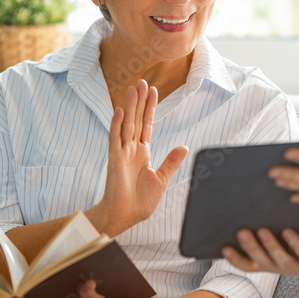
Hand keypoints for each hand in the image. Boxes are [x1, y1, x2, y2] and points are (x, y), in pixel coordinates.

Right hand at [94, 80, 187, 236]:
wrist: (126, 216)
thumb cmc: (141, 201)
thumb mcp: (161, 179)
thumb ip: (170, 161)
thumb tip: (184, 146)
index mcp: (142, 153)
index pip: (147, 125)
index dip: (150, 108)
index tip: (153, 91)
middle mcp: (131, 149)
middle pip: (137, 120)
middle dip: (140, 101)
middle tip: (142, 81)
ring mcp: (122, 153)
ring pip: (127, 124)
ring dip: (130, 107)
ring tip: (133, 89)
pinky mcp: (114, 160)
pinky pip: (115, 139)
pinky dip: (116, 125)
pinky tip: (119, 110)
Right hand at [222, 227, 298, 274]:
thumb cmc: (298, 239)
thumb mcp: (279, 237)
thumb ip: (264, 229)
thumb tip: (245, 208)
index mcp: (269, 263)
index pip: (248, 265)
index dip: (235, 259)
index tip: (224, 247)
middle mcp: (280, 267)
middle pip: (262, 261)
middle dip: (251, 247)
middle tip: (242, 232)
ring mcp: (298, 266)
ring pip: (282, 260)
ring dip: (271, 246)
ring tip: (262, 230)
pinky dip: (296, 244)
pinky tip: (288, 231)